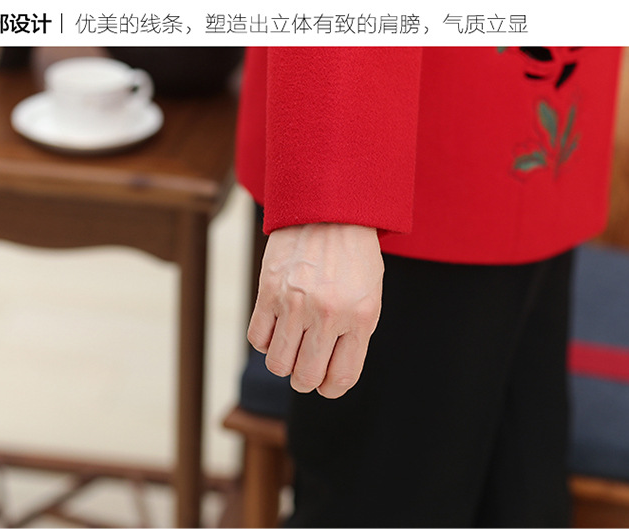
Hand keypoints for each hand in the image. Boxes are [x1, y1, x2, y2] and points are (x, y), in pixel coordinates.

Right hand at [248, 223, 383, 398]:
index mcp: (360, 318)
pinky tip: (277, 326)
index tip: (325, 383)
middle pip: (306, 377)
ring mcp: (295, 304)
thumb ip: (354, 336)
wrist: (329, 210)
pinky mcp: (268, 291)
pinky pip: (258, 339)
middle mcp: (328, 314)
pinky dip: (266, 341)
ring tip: (291, 346)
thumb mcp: (369, 297)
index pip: (341, 378)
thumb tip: (330, 375)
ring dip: (284, 363)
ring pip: (278, 365)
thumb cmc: (354, 257)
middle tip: (306, 365)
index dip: (331, 388)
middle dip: (305, 379)